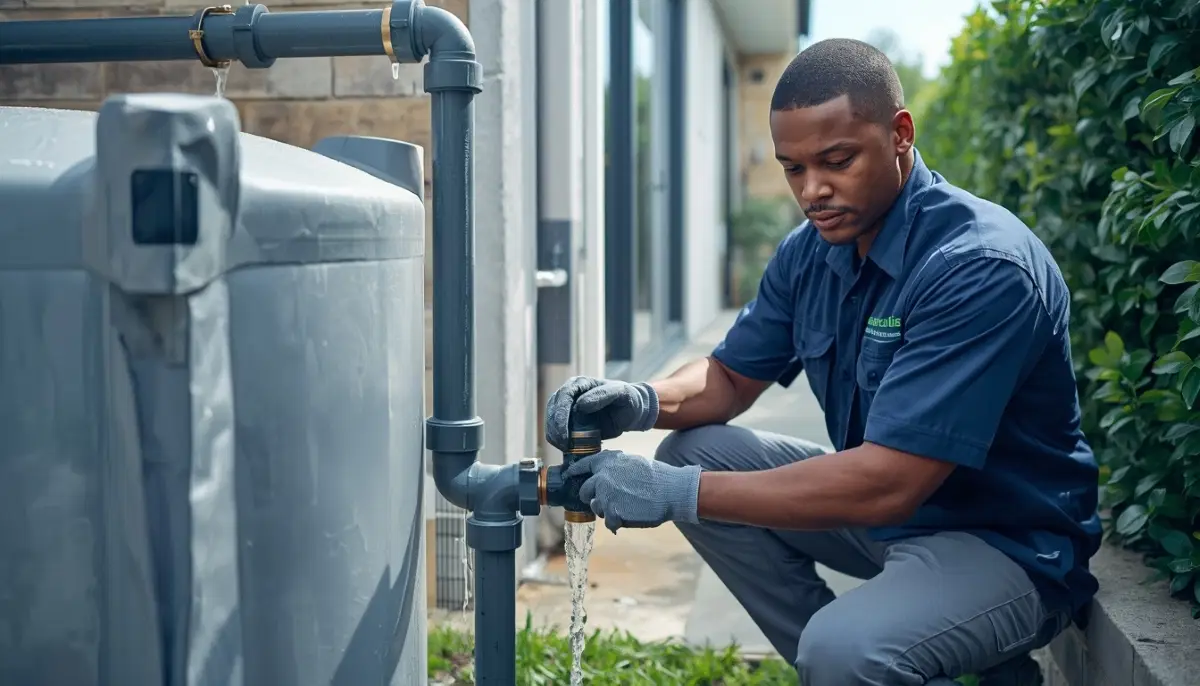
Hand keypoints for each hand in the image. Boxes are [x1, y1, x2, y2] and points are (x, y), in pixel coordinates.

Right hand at [544, 376, 659, 451]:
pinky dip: (559, 440)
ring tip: (564, 449)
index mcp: (580, 384)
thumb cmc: (628, 399)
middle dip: (555, 428)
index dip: (560, 415)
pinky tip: (566, 449)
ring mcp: (568, 408)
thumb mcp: (620, 393)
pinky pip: (558, 430)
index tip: (564, 433)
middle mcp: (570, 394)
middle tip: (563, 445)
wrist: (632, 413)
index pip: (563, 396)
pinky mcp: (570, 422)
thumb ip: (602, 395)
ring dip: (554, 436)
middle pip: (553, 410)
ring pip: (552, 421)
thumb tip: (580, 405)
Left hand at [564, 449, 700, 533]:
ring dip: (607, 509)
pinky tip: (630, 515)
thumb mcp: (632, 461)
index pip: (583, 465)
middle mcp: (602, 479)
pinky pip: (609, 522)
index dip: (574, 471)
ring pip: (597, 508)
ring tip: (625, 506)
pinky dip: (618, 522)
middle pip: (585, 492)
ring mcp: (606, 497)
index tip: (569, 475)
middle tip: (606, 499)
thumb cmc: (655, 475)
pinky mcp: (613, 514)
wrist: (670, 491)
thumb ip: (614, 465)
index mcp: (606, 463)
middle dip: (592, 496)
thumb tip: (603, 471)